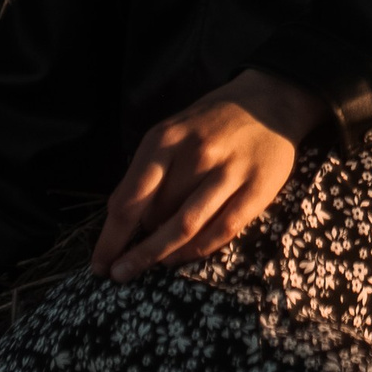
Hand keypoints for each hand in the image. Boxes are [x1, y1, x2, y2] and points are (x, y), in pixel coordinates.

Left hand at [92, 69, 323, 279]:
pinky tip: (178, 258)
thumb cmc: (213, 121)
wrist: (272, 101)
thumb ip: (150, 169)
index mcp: (167, 138)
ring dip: (159, 255)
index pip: (129, 198)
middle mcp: (196, 153)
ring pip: (185, 227)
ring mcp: (228, 172)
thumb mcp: (173, 130)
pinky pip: (220, 231)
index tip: (99, 263)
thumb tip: (129, 221)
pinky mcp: (256, 189)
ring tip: (143, 270)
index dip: (111, 238)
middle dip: (136, 244)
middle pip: (155, 215)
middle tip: (123, 267)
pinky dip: (195, 251)